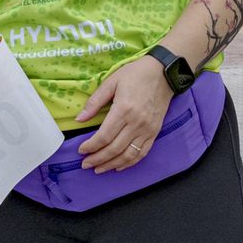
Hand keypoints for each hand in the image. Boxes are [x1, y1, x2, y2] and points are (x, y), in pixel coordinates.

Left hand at [75, 57, 172, 172]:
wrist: (163, 72)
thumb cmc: (136, 74)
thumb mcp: (112, 81)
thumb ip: (95, 102)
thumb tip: (79, 119)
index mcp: (124, 109)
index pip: (104, 136)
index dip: (91, 146)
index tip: (81, 150)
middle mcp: (137, 123)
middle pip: (114, 148)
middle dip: (98, 159)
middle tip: (85, 164)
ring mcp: (147, 129)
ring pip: (128, 155)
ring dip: (112, 165)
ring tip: (99, 169)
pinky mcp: (155, 132)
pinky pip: (142, 152)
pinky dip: (129, 163)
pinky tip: (119, 166)